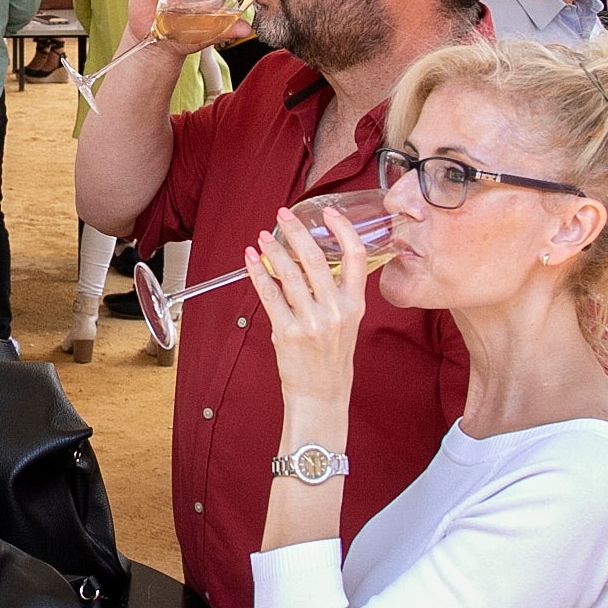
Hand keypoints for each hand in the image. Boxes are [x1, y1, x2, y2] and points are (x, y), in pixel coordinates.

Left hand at [240, 205, 368, 415]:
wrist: (321, 395)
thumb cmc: (332, 359)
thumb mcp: (347, 324)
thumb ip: (336, 293)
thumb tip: (311, 260)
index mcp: (356, 305)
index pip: (356, 257)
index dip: (343, 229)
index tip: (329, 211)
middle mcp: (336, 311)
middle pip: (315, 258)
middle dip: (296, 231)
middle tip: (283, 215)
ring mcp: (311, 322)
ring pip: (288, 274)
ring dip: (272, 250)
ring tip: (263, 236)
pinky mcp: (287, 332)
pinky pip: (269, 295)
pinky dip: (257, 273)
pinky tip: (251, 260)